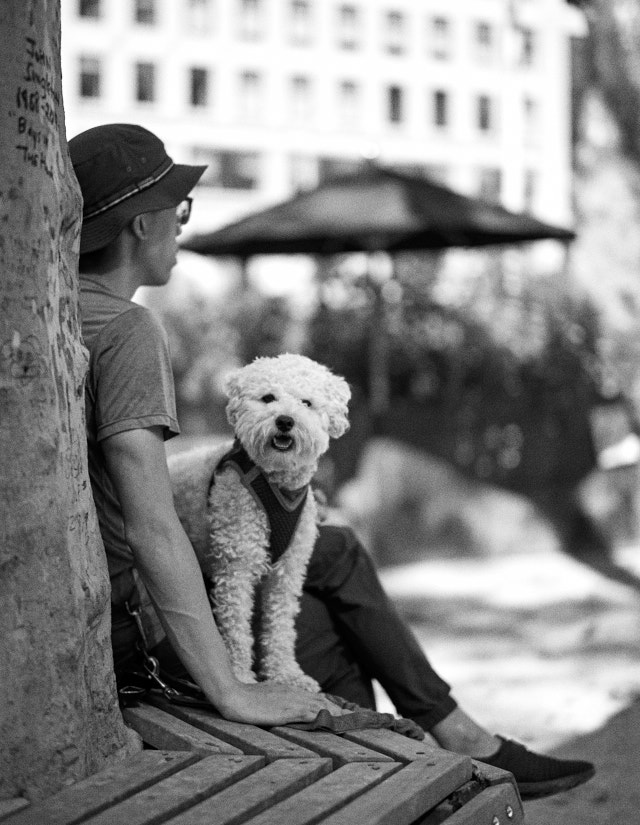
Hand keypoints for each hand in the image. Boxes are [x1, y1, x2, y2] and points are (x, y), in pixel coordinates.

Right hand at [216, 682, 351, 725]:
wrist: (232, 695)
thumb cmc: (243, 699)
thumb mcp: (263, 699)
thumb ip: (275, 703)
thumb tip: (282, 710)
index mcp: (288, 691)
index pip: (314, 698)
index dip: (329, 705)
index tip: (342, 712)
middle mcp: (293, 693)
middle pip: (322, 700)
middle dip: (339, 709)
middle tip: (355, 718)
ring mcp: (291, 700)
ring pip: (321, 705)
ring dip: (337, 713)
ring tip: (352, 720)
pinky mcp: (288, 710)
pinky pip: (312, 712)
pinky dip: (325, 716)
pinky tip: (335, 722)